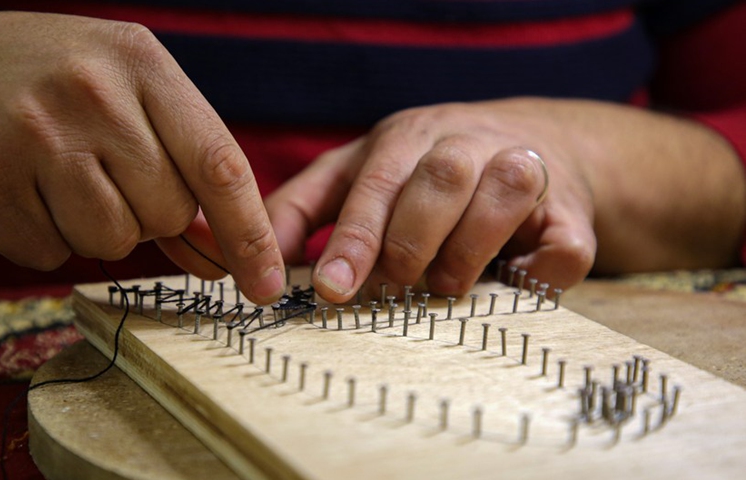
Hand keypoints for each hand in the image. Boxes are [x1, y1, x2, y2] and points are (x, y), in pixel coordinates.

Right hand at [0, 8, 284, 302]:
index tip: (266, 285)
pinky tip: (22, 188)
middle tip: (107, 173)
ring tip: (60, 176)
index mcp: (141, 63)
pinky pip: (49, 255)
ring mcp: (33, 135)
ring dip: (96, 228)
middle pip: (168, 213)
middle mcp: (91, 94)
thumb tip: (223, 259)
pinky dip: (43, 237)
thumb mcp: (127, 91)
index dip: (250, 234)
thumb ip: (182, 168)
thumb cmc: (53, 80)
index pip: (219, 164)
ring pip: (112, 242)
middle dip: (150, 214)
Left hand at [266, 98, 744, 302]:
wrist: (534, 141)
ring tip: (445, 284)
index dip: (355, 237)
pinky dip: (540, 271)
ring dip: (468, 251)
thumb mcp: (356, 176)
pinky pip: (565, 243)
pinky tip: (513, 280)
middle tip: (393, 284)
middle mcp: (466, 142)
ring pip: (507, 192)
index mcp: (406, 137)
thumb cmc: (423, 172)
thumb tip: (254, 260)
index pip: (377, 181)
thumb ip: (302, 209)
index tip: (332, 289)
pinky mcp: (571, 212)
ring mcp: (525, 169)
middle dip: (410, 242)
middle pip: (441, 179)